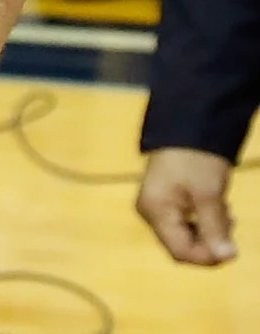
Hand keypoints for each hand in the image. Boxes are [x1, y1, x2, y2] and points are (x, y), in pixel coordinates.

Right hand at [138, 146, 239, 265]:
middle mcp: (151, 214)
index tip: (233, 249)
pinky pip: (186, 224)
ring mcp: (156, 208)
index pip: (180, 252)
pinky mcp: (165, 202)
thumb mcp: (209, 195)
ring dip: (211, 232)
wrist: (187, 126)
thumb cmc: (196, 160)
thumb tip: (227, 257)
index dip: (207, 257)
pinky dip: (204, 222)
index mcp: (155, 212)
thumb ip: (215, 228)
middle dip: (210, 242)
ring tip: (226, 212)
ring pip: (187, 236)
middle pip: (182, 246)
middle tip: (231, 223)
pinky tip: (217, 209)